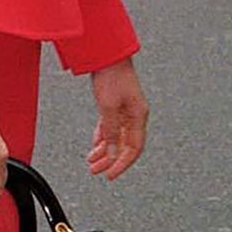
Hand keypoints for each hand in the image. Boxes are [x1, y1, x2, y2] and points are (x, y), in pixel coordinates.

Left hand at [86, 57, 148, 180]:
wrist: (107, 55)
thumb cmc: (112, 76)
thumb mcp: (108, 108)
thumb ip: (111, 132)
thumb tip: (112, 154)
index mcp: (139, 116)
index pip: (134, 148)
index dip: (122, 164)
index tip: (111, 175)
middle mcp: (135, 115)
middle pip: (124, 146)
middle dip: (110, 160)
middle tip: (97, 171)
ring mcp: (126, 111)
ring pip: (117, 138)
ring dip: (104, 151)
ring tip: (92, 162)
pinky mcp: (117, 106)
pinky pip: (112, 128)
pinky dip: (103, 138)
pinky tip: (95, 145)